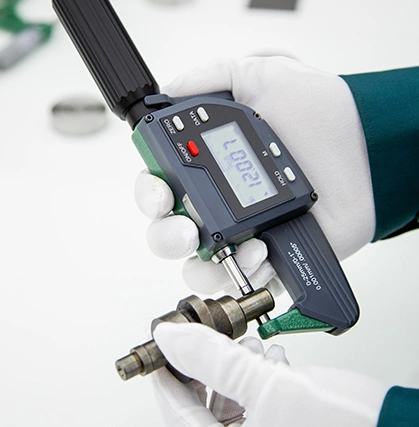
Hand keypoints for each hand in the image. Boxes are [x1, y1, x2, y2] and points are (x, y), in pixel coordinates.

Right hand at [135, 56, 374, 294]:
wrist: (365, 149)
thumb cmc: (319, 116)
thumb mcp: (263, 77)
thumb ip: (214, 76)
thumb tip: (171, 87)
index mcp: (206, 168)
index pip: (159, 188)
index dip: (149, 194)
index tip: (160, 191)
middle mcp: (217, 204)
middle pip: (168, 233)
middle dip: (166, 236)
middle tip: (185, 227)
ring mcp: (242, 233)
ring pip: (197, 267)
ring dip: (198, 265)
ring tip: (220, 245)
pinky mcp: (271, 255)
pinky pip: (242, 278)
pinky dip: (242, 271)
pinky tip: (259, 248)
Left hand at [152, 322, 388, 426]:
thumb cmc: (348, 426)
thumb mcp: (269, 387)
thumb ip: (216, 360)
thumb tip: (174, 338)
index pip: (177, 415)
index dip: (165, 377)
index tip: (161, 349)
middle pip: (200, 407)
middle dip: (203, 369)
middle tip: (201, 339)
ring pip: (225, 402)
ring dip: (231, 370)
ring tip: (242, 348)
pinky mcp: (278, 424)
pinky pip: (251, 402)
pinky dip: (254, 376)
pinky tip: (268, 360)